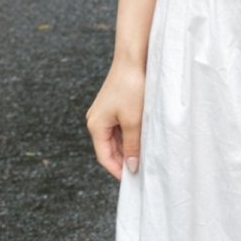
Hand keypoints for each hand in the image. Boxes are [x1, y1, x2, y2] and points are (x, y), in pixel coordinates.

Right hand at [85, 58, 145, 180]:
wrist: (132, 59)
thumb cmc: (131, 88)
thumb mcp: (134, 122)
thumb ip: (132, 146)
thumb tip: (131, 167)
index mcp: (96, 125)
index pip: (104, 157)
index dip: (117, 170)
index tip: (132, 181)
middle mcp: (96, 120)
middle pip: (109, 148)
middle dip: (123, 159)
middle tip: (142, 169)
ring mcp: (104, 113)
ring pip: (115, 138)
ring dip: (128, 147)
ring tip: (144, 155)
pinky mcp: (113, 106)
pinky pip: (119, 127)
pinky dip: (129, 135)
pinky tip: (142, 138)